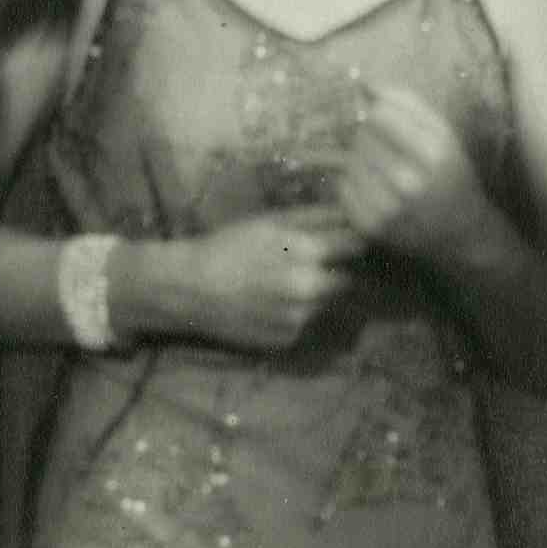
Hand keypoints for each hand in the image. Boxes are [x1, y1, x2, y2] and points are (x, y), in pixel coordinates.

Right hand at [177, 206, 364, 352]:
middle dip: (335, 270)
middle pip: (346, 278)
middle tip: (312, 263)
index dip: (352, 239)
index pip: (355, 245)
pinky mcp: (289, 337)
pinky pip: (305, 321)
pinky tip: (270, 303)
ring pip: (325, 301)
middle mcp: (311, 289)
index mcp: (308, 253)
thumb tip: (351, 210)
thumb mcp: (270, 222)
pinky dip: (295, 312)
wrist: (192, 290)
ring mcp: (301, 317)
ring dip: (315, 293)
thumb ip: (315, 217)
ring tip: (282, 283)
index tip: (346, 237)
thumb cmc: (229, 247)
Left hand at [336, 85, 495, 263]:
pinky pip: (344, 188)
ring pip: (351, 161)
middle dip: (370, 136)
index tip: (387, 122)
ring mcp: (388, 209)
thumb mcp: (443, 133)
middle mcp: (408, 183)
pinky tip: (375, 188)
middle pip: (363, 137)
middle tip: (388, 149)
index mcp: (431, 155)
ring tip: (384, 169)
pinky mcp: (371, 227)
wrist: (460, 234)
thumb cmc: (451, 175)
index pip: (379, 116)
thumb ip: (407, 103)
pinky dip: (354, 182)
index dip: (378, 113)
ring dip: (362, 158)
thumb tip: (365, 82)